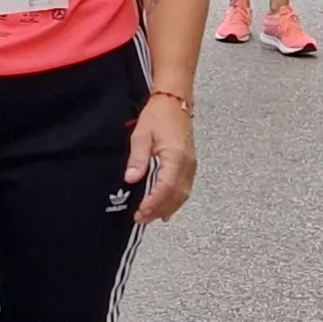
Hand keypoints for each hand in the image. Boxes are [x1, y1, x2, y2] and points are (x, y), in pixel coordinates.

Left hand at [127, 96, 196, 222]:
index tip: (140, 212)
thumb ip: (137, 158)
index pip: (166, 187)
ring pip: (182, 195)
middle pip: (176, 195)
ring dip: (167, 208)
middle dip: (158, 210)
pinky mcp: (190, 165)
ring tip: (150, 217)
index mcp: (176, 157)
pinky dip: (175, 201)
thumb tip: (131, 178)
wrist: (175, 102)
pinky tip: (165, 209)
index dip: (154, 203)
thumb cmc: (159, 115)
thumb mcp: (142, 135)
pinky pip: (185, 188)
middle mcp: (187, 164)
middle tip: (141, 219)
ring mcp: (191, 165)